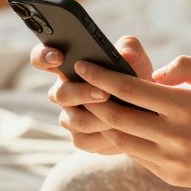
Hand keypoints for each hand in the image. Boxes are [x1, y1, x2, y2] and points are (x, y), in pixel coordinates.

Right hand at [31, 36, 154, 154]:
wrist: (149, 115)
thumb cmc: (136, 80)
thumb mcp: (137, 61)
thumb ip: (130, 49)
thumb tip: (126, 53)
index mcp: (69, 67)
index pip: (42, 58)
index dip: (44, 56)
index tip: (59, 57)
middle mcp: (63, 92)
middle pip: (59, 94)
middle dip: (82, 93)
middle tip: (105, 93)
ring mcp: (69, 117)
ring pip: (73, 120)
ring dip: (98, 117)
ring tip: (121, 114)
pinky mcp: (80, 139)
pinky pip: (84, 140)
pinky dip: (104, 137)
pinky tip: (122, 131)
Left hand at [75, 55, 190, 190]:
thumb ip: (185, 66)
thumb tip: (151, 74)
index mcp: (185, 106)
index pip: (128, 89)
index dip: (100, 76)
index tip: (81, 65)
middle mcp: (174, 136)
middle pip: (115, 116)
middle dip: (90, 100)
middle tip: (76, 87)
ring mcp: (171, 160)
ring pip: (121, 140)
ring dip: (102, 123)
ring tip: (90, 106)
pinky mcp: (170, 176)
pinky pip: (137, 156)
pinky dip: (124, 140)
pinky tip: (120, 127)